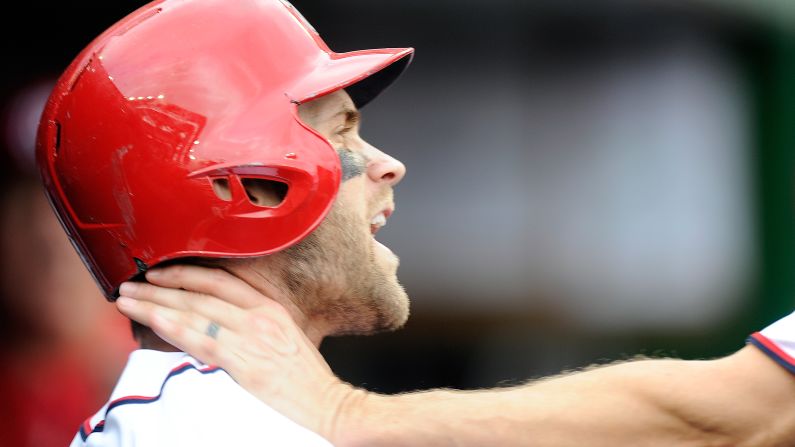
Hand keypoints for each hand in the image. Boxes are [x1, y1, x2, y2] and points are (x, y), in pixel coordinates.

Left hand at [114, 265, 359, 439]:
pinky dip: (173, 327)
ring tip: (128, 300)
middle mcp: (260, 316)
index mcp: (270, 307)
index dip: (186, 273)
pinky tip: (152, 320)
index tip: (159, 273)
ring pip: (194, 312)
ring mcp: (252, 336)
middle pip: (200, 293)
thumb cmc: (307, 378)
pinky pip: (201, 340)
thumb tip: (218, 326)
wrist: (328, 404)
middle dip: (160, 287)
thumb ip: (254, 326)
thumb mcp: (285, 338)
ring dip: (155, 304)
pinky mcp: (245, 361)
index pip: (221, 280)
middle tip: (130, 284)